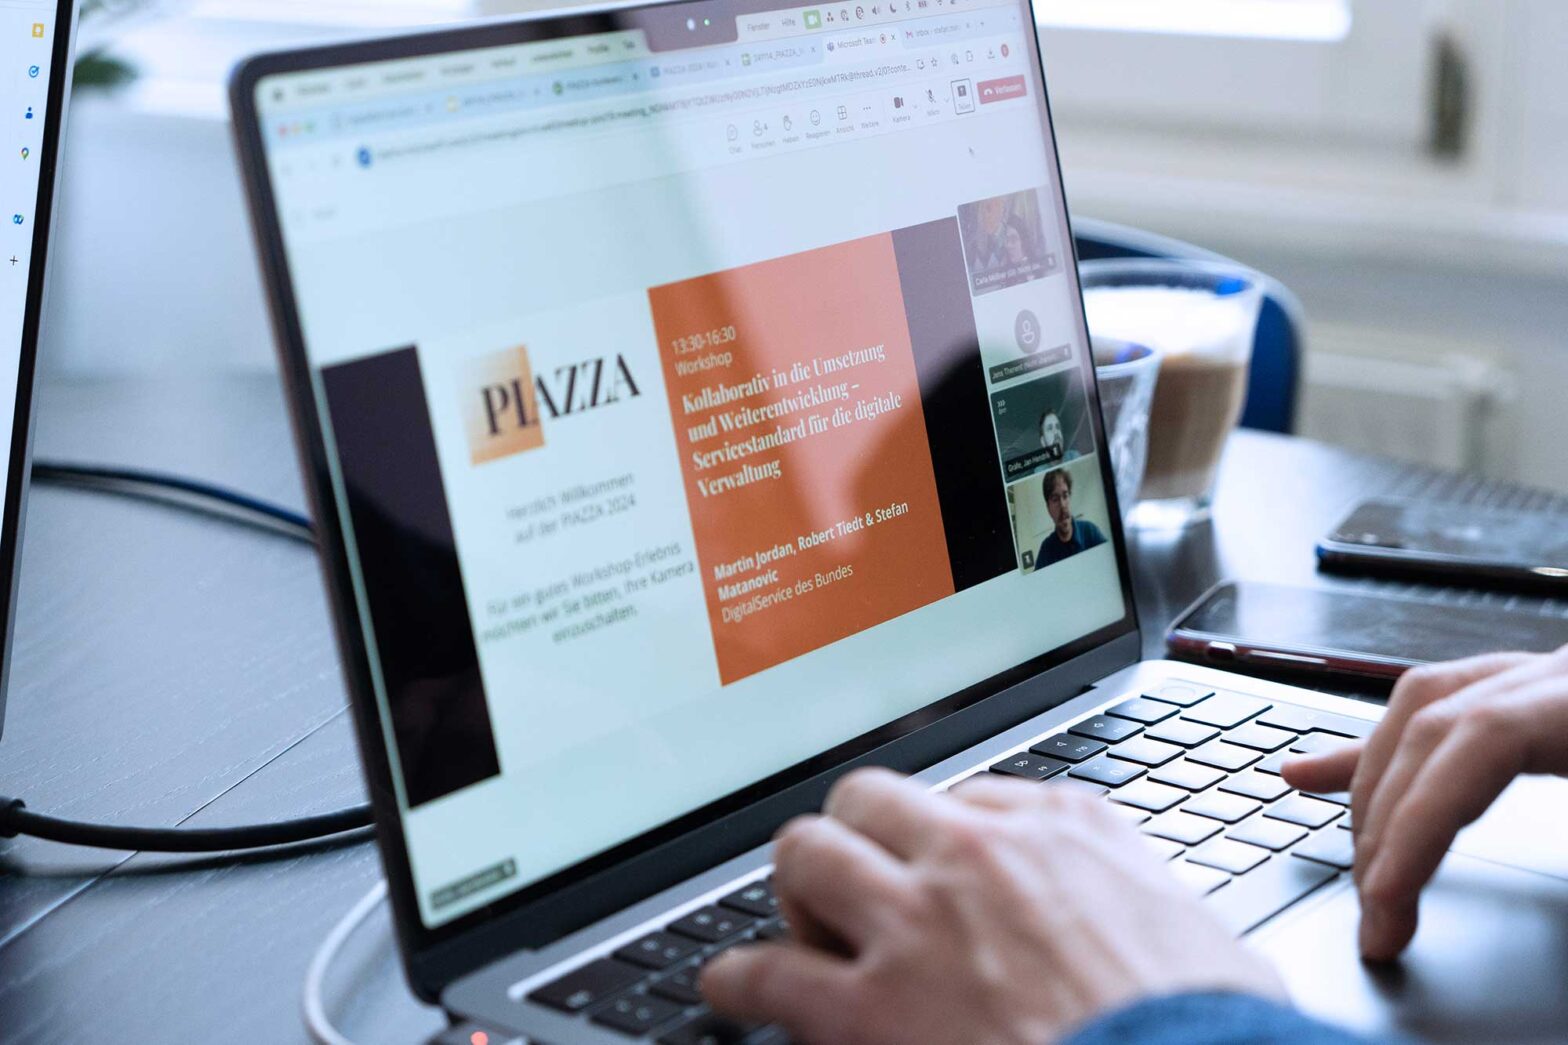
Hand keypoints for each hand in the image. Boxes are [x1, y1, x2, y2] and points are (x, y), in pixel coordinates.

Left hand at [701, 768, 1282, 1044]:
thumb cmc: (1206, 1029)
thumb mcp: (1199, 934)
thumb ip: (1140, 896)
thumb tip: (1140, 914)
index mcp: (1062, 831)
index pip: (970, 797)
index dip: (945, 838)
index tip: (938, 861)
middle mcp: (977, 857)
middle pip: (872, 800)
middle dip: (857, 836)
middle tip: (858, 881)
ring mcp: (916, 925)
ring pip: (808, 853)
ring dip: (799, 887)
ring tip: (803, 921)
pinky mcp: (868, 1008)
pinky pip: (767, 972)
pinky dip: (740, 979)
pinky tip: (733, 989)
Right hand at [1283, 647, 1567, 961]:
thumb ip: (1567, 850)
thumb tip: (1488, 901)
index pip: (1476, 739)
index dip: (1417, 819)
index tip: (1385, 901)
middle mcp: (1556, 673)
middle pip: (1432, 728)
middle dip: (1386, 828)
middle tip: (1374, 915)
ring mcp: (1539, 679)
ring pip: (1419, 709)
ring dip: (1369, 788)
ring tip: (1351, 861)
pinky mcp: (1534, 697)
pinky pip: (1434, 710)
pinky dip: (1375, 751)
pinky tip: (1314, 775)